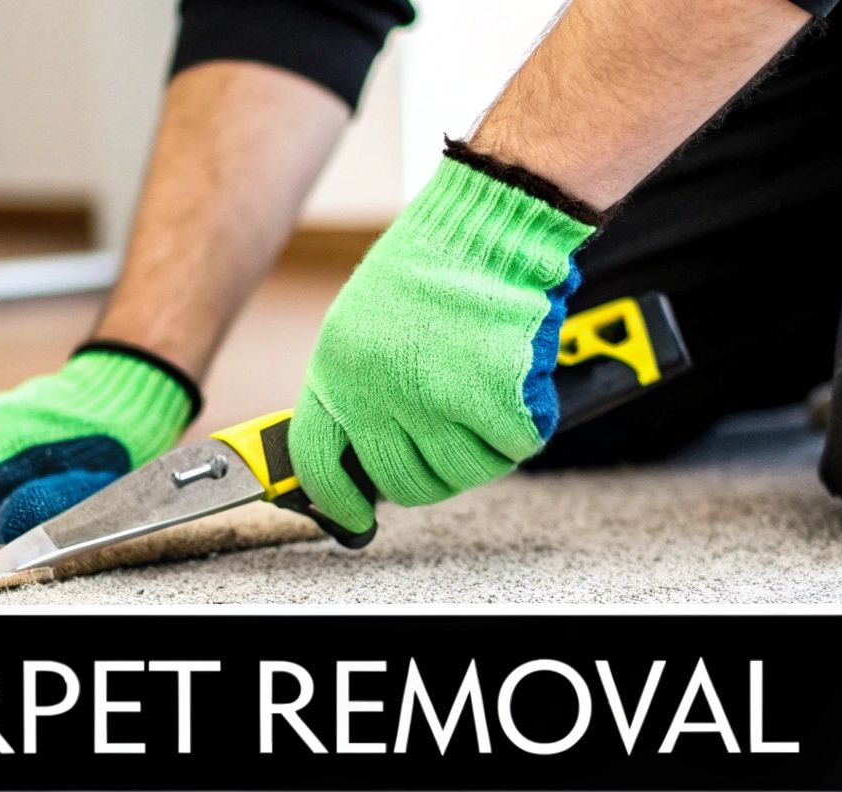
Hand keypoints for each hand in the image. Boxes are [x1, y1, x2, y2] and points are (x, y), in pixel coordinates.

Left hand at [288, 146, 597, 532]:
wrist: (491, 223)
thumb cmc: (436, 262)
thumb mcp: (364, 320)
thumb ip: (359, 384)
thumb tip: (366, 446)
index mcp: (335, 368)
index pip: (317, 459)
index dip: (335, 498)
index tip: (352, 517)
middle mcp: (377, 392)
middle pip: (400, 481)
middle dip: (429, 474)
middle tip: (451, 445)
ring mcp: (434, 400)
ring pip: (462, 473)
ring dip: (482, 447)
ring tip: (488, 397)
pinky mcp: (492, 399)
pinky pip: (512, 447)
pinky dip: (524, 422)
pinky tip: (516, 382)